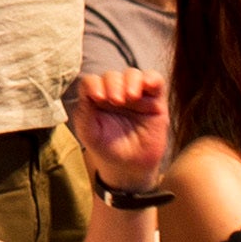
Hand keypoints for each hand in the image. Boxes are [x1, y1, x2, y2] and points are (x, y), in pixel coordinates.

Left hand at [70, 69, 168, 190]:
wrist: (129, 167)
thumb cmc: (106, 147)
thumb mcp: (89, 133)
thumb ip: (85, 112)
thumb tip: (87, 91)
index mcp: (96, 97)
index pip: (92, 81)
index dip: (94, 85)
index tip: (97, 98)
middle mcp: (115, 92)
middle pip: (112, 76)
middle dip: (113, 84)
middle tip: (115, 101)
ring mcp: (135, 94)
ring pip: (133, 74)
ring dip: (131, 81)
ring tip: (130, 97)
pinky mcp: (155, 100)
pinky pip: (155, 81)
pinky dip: (152, 78)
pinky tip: (148, 85)